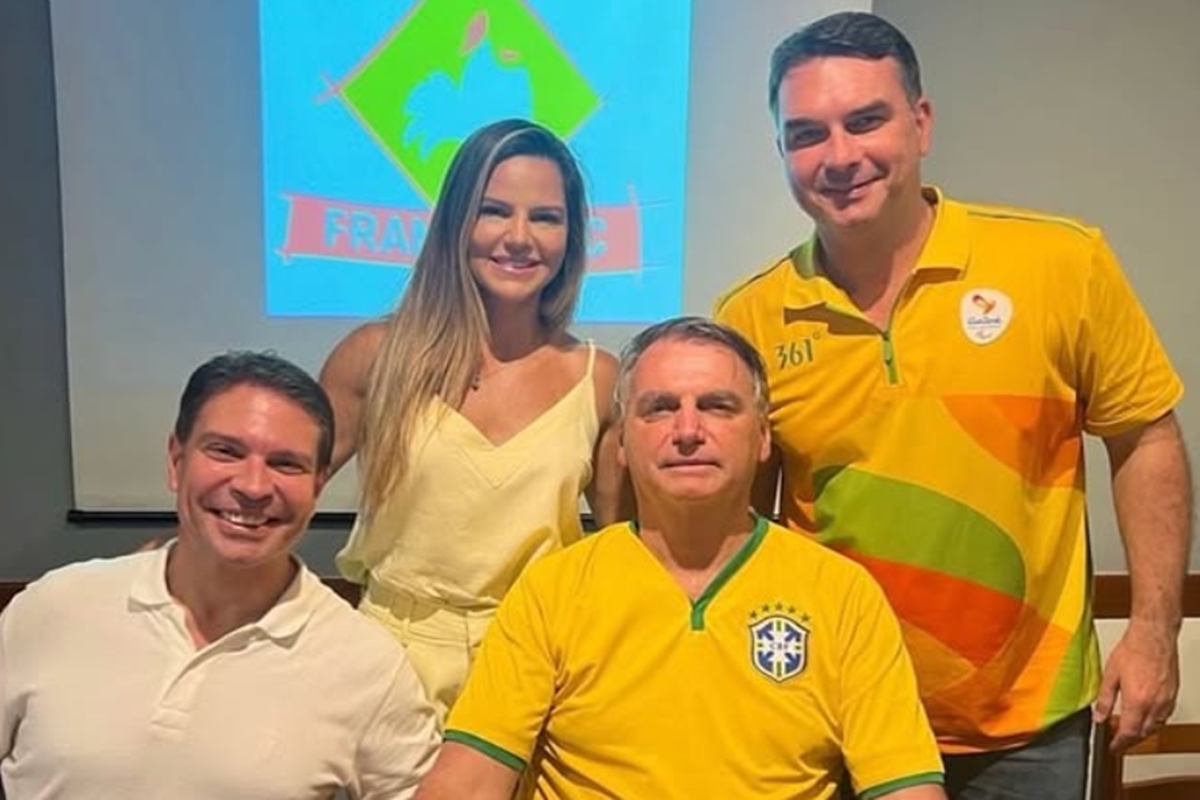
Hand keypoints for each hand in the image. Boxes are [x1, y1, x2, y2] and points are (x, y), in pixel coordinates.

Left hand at [1093, 621, 1178, 750]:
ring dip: (1140, 731)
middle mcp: (1155, 704)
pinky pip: (1162, 717)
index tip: (1111, 748)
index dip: (1118, 743)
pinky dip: (1151, 722)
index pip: (1128, 733)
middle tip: (1115, 738)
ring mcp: (1166, 701)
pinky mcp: (1172, 696)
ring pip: (1154, 727)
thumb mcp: (1110, 675)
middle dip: (1128, 740)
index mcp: (1137, 701)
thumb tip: (1098, 716)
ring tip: (1125, 727)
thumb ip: (1104, 699)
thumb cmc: (1133, 650)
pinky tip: (1141, 716)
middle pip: (1142, 733)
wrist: (1153, 637)